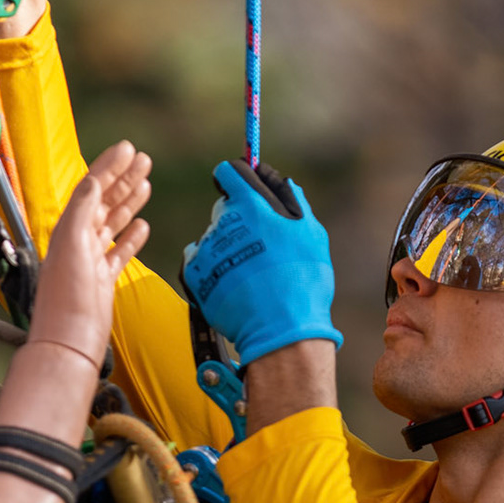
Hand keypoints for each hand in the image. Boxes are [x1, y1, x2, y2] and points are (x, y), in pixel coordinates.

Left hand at [28, 141, 151, 371]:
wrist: (69, 343)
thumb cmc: (66, 300)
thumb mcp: (71, 244)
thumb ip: (82, 209)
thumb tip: (95, 180)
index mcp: (68, 229)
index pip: (91, 188)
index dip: (109, 166)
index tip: (128, 148)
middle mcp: (78, 242)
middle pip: (104, 201)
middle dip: (123, 178)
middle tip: (143, 158)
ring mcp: (91, 261)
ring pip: (113, 222)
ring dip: (129, 201)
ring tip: (145, 182)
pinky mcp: (102, 281)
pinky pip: (118, 251)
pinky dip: (130, 237)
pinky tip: (142, 226)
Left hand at [182, 160, 342, 365]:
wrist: (280, 330)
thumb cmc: (302, 281)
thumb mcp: (310, 233)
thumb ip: (292, 201)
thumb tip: (282, 181)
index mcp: (251, 204)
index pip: (231, 172)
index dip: (238, 177)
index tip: (243, 187)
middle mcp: (223, 221)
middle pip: (225, 207)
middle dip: (239, 219)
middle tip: (261, 247)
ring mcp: (206, 248)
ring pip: (215, 237)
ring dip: (228, 248)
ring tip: (251, 275)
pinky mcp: (193, 273)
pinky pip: (199, 262)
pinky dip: (212, 270)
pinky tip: (233, 286)